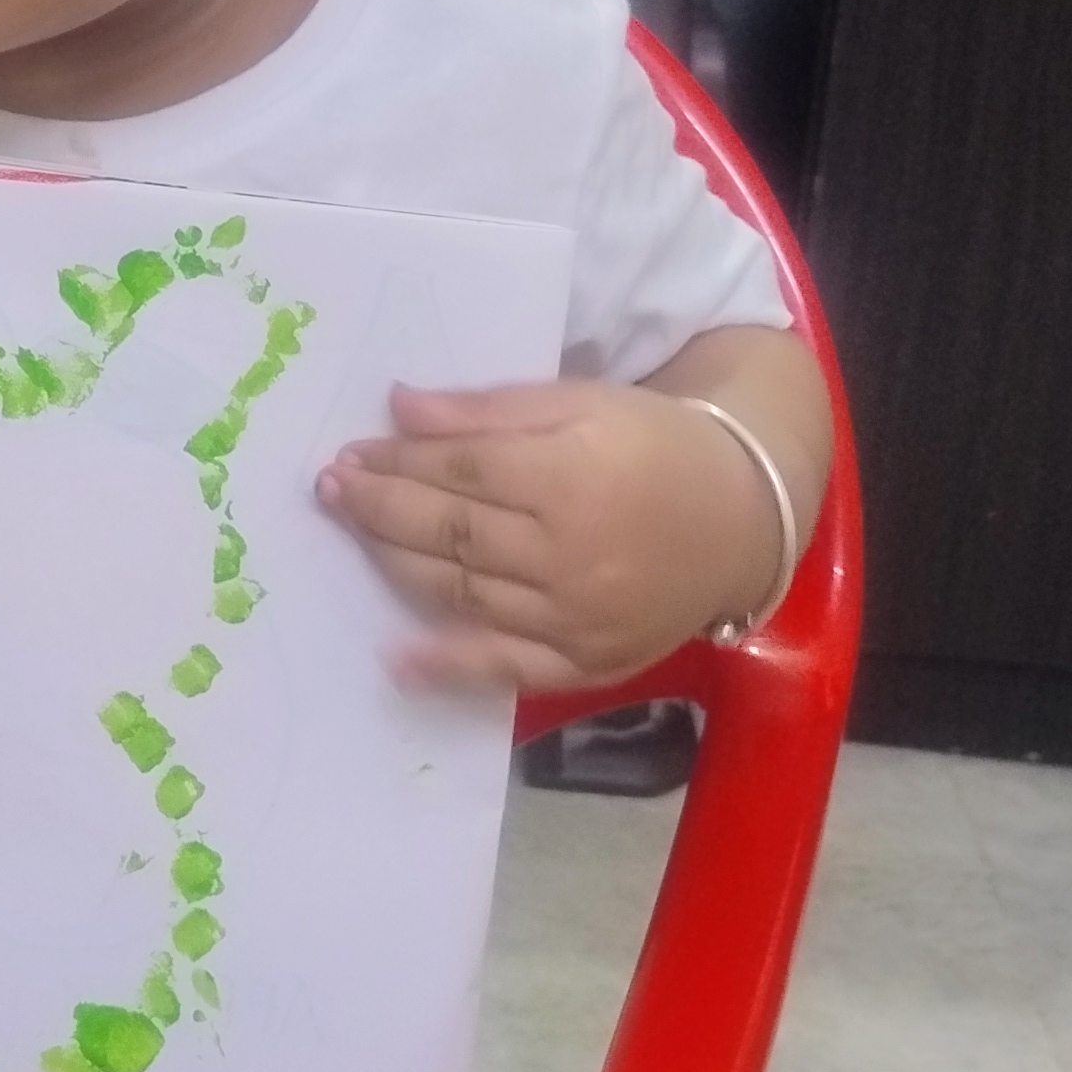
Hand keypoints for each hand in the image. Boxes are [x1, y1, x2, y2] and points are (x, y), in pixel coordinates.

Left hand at [318, 375, 784, 694]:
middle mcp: (570, 556)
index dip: (396, 462)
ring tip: (354, 535)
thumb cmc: (655, 444)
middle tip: (330, 489)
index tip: (349, 453)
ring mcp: (576, 618)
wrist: (742, 518)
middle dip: (381, 508)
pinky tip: (396, 659)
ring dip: (397, 564)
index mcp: (571, 478)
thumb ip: (489, 411)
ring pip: (464, 592)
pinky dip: (448, 667)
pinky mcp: (585, 663)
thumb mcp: (581, 403)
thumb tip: (400, 406)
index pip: (460, 472)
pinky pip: (505, 668)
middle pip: (452, 532)